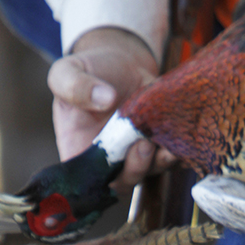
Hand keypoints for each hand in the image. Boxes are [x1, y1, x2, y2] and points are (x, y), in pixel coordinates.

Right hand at [47, 27, 175, 191]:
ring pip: (147, 173)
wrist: (120, 60)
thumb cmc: (88, 70)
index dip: (97, 183)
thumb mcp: (67, 72)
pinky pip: (168, 157)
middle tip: (142, 146)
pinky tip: (177, 138)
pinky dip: (175, 151)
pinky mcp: (157, 144)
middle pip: (121, 184)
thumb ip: (74, 86)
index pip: (85, 182)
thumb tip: (104, 98)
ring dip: (157, 163)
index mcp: (79, 151)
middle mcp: (108, 160)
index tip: (109, 166)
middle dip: (134, 171)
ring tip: (162, 143)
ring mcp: (134, 154)